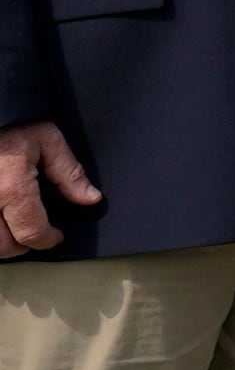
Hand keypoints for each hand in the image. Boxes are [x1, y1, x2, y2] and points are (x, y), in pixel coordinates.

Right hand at [0, 120, 101, 255]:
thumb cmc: (10, 123)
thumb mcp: (45, 138)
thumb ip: (68, 172)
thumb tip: (90, 198)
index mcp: (10, 187)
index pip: (31, 233)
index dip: (48, 239)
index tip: (55, 236)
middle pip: (3, 245)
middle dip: (23, 245)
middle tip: (35, 233)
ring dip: (1, 243)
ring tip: (14, 229)